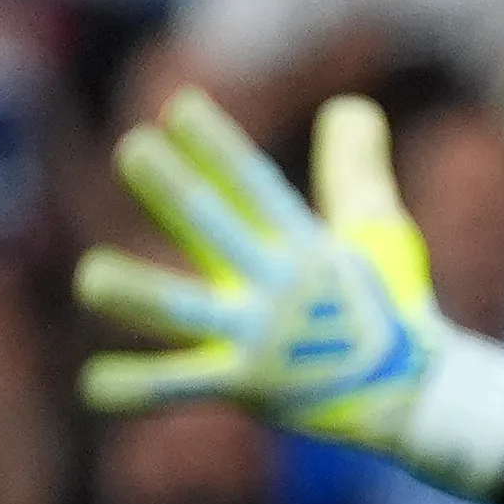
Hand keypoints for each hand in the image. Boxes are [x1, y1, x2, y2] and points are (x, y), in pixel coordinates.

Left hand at [77, 91, 503, 490]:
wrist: (414, 398)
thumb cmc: (391, 306)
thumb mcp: (380, 232)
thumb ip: (354, 169)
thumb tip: (350, 105)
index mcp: (306, 247)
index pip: (255, 187)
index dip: (218, 148)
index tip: (181, 107)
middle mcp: (280, 288)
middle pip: (219, 232)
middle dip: (177, 192)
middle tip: (133, 149)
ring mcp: (261, 340)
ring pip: (187, 313)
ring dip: (139, 295)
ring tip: (90, 279)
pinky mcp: (247, 387)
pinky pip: (181, 388)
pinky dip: (139, 388)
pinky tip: (93, 385)